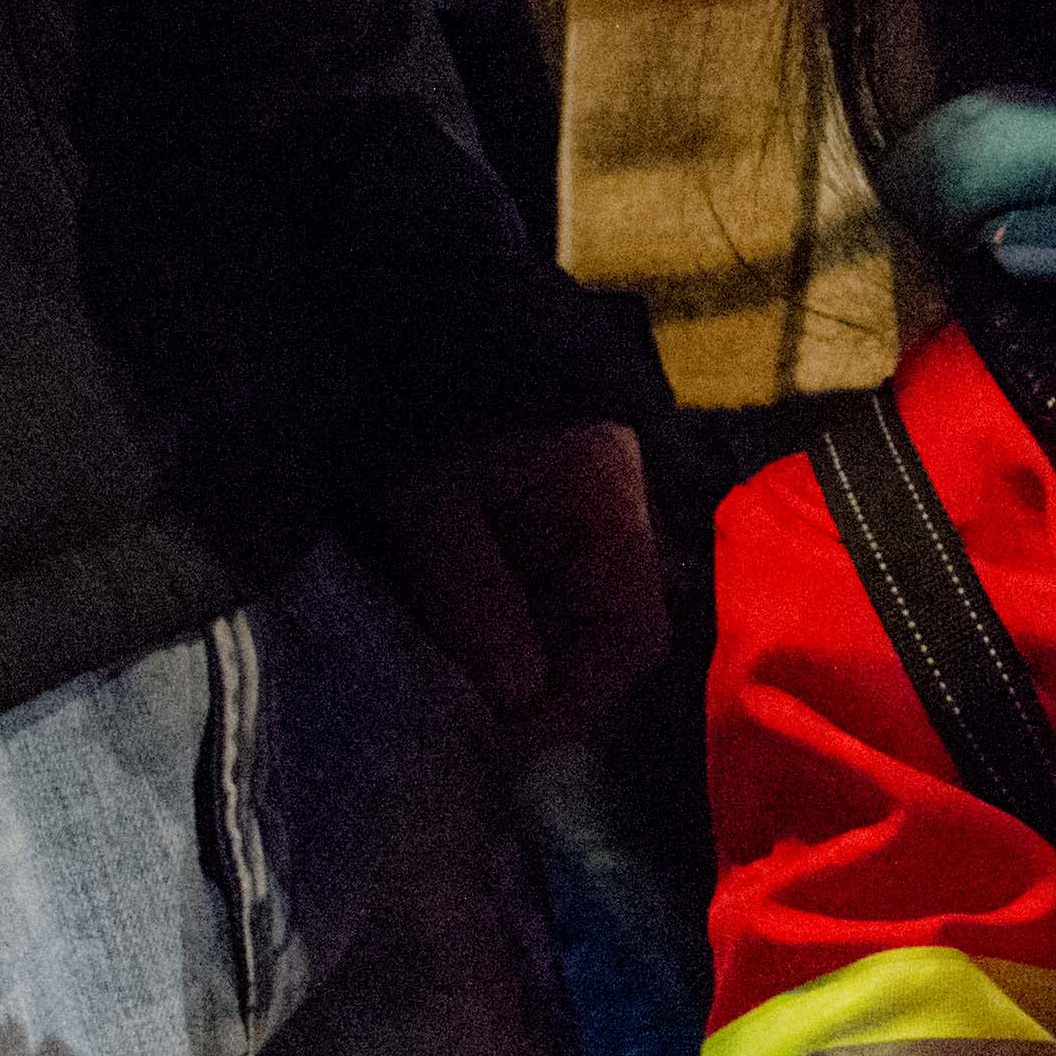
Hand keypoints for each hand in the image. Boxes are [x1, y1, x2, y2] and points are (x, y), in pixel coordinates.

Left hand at [365, 418, 673, 748]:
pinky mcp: (546, 524)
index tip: (506, 733)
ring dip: (517, 659)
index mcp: (609, 514)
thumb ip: (474, 597)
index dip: (578, 699)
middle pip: (602, 638)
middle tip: (466, 718)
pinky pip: (541, 596)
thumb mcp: (434, 504)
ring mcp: (584, 525)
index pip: (630, 635)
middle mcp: (615, 526)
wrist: (425, 322)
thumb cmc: (433, 409)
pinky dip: (502, 627)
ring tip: (452, 682)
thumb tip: (516, 697)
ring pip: (570, 623)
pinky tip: (454, 638)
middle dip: (540, 686)